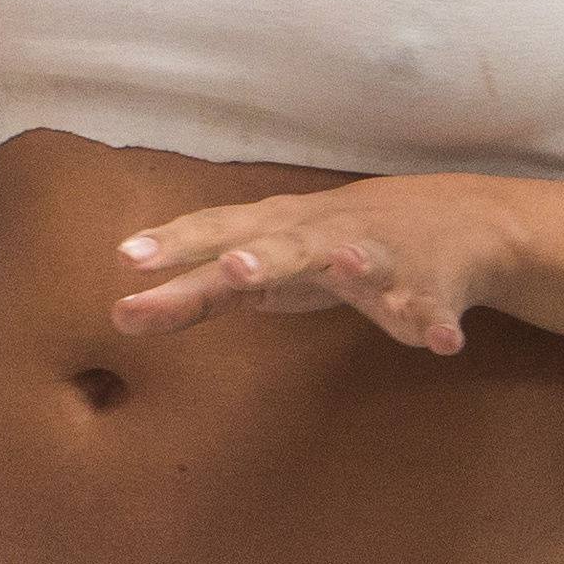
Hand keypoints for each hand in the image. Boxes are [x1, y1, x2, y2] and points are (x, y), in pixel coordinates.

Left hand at [109, 175, 513, 354]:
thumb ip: (194, 293)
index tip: (129, 259)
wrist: (444, 220)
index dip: (178, 245)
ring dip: (358, 265)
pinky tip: (443, 343)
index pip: (218, 234)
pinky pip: (431, 311)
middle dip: (263, 256)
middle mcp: (323, 236)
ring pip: (367, 261)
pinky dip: (437, 324)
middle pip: (287, 244)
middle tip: (233, 270)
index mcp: (277, 230)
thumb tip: (119, 317)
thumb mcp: (260, 267)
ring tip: (351, 270)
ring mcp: (380, 258)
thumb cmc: (323, 247)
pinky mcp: (428, 289)